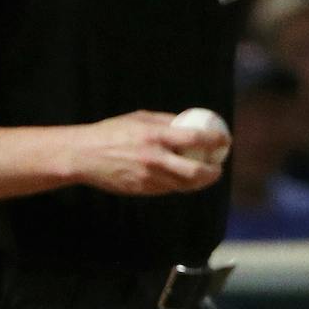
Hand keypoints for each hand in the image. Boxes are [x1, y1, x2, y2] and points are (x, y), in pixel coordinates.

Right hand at [71, 112, 226, 196]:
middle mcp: (153, 158)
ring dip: (199, 182)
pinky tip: (182, 178)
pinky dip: (178, 185)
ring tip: (206, 174)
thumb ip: (167, 121)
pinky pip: (167, 189)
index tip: (225, 140)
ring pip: (183, 185)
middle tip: (218, 167)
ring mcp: (147, 177)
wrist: (82, 155)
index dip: (215, 140)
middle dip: (212, 172)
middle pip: (194, 172)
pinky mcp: (140, 190)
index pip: (195, 138)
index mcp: (155, 136)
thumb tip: (193, 123)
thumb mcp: (140, 119)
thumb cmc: (112, 132)